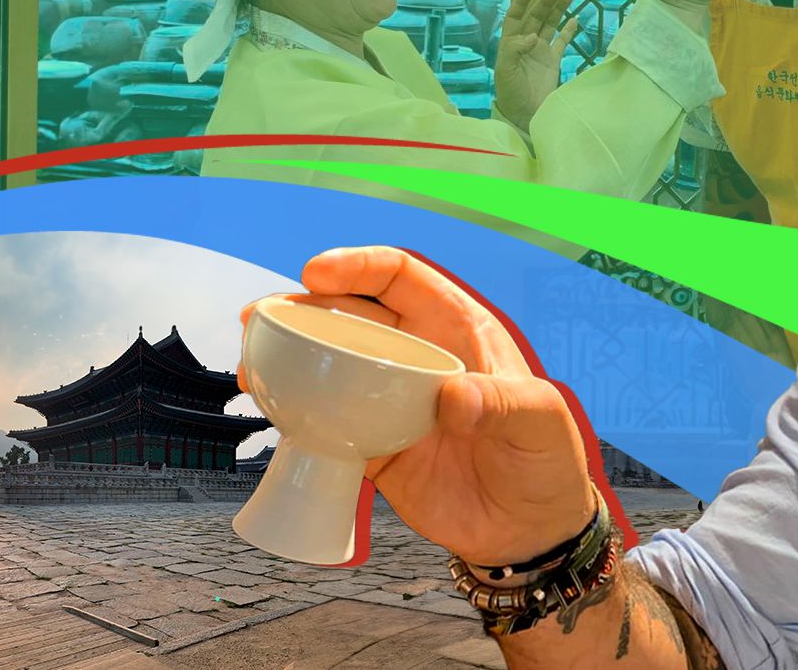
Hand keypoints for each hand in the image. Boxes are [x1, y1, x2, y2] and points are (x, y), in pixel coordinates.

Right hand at [238, 248, 599, 564]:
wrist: (527, 531)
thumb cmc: (545, 461)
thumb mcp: (539, 421)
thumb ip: (501, 404)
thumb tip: (451, 397)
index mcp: (458, 332)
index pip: (403, 280)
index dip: (360, 267)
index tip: (318, 273)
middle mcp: (417, 358)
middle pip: (351, 315)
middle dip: (303, 307)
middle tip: (263, 316)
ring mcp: (389, 401)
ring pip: (328, 364)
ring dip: (287, 356)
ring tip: (252, 363)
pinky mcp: (370, 446)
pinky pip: (322, 421)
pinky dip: (292, 413)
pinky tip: (269, 410)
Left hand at [493, 0, 580, 131]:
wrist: (524, 113)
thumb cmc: (510, 92)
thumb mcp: (505, 70)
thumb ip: (515, 50)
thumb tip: (532, 36)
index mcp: (510, 43)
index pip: (515, 16)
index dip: (521, 2)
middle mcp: (526, 43)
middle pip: (536, 17)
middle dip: (546, 3)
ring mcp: (540, 51)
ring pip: (550, 25)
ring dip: (558, 10)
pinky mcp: (553, 61)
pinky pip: (562, 41)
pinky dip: (568, 30)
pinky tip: (574, 19)